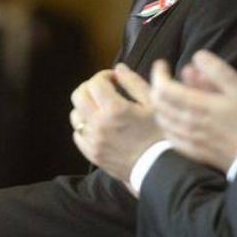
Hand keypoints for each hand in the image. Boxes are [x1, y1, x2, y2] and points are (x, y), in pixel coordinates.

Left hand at [70, 65, 161, 187]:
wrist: (160, 167)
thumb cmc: (161, 134)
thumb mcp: (153, 104)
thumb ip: (134, 83)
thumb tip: (118, 68)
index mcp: (115, 109)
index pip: (96, 82)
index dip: (104, 76)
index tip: (113, 79)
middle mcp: (99, 124)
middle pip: (78, 95)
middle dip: (89, 88)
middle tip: (103, 90)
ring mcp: (94, 140)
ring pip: (75, 115)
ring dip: (85, 107)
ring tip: (99, 108)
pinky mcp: (93, 154)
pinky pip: (78, 136)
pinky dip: (84, 127)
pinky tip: (97, 126)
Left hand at [150, 52, 236, 171]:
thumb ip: (217, 70)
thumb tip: (197, 57)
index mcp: (197, 105)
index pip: (163, 88)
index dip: (158, 73)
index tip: (162, 64)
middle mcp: (187, 123)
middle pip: (158, 103)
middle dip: (156, 86)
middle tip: (163, 77)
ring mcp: (188, 139)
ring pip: (161, 119)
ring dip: (159, 105)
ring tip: (167, 95)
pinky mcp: (192, 151)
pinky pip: (169, 135)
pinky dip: (165, 123)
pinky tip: (173, 119)